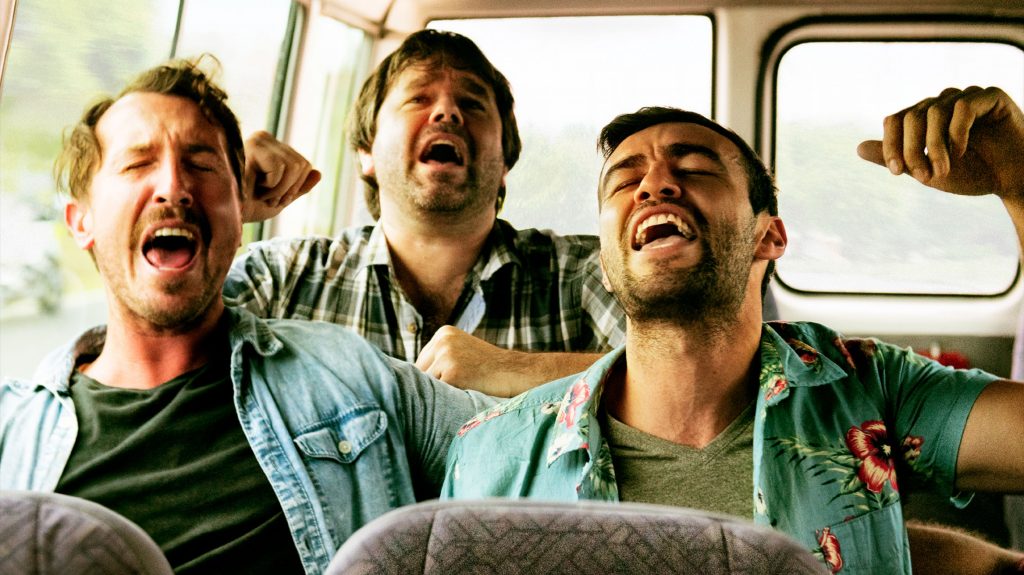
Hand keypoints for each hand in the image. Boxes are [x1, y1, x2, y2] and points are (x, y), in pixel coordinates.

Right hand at [241, 131, 321, 222]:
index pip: (304, 165)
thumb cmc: (247, 207)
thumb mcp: (279, 199)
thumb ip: (299, 187)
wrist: (225, 215)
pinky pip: (281, 167)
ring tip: (259, 192)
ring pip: (294, 166)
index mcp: (271, 148)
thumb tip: (319, 173)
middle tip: (268, 198)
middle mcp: (265, 139)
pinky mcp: (253, 146)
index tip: (275, 198)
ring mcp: (259, 140)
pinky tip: (252, 185)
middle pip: (302, 164)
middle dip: (289, 189)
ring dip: (279, 189)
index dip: (295, 187)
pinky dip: (271, 185)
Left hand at [415, 326, 606, 396]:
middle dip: (431, 386)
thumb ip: (441, 358)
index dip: (431, 378)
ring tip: (462, 393)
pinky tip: (465, 396)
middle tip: (453, 393)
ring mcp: (446, 354)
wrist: (517, 373)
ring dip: (440, 394)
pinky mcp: (451, 372)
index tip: (446, 386)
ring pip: (427, 385)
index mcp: (443, 332)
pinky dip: (448, 399)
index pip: (421, 362)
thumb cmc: (490, 369)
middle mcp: (442, 340)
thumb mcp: (463, 352)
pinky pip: (438, 394)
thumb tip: (409, 377)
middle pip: (420, 372)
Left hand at [857, 86, 1023, 201]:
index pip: (895, 120)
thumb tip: (858, 147)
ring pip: (933, 111)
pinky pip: (962, 107)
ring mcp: (967, 97)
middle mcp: (943, 103)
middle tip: (923, 177)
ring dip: (934, 147)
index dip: (890, 145)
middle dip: (912, 150)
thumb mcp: (926, 171)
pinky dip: (956, 133)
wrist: (1013, 180)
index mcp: (926, 118)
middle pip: (911, 116)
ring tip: (943, 171)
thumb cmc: (973, 174)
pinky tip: (961, 152)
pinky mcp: (990, 97)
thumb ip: (895, 158)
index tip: (897, 172)